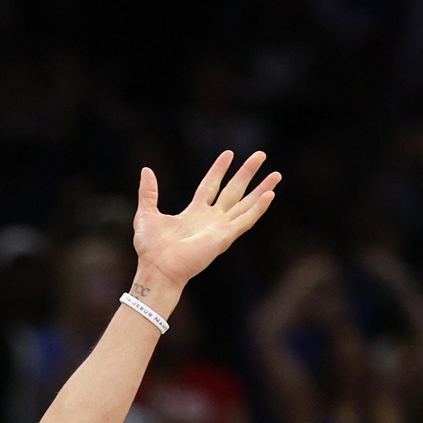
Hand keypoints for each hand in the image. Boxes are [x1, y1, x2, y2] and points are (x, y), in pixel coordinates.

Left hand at [132, 150, 279, 291]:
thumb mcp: (146, 213)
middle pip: (233, 191)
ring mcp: (220, 228)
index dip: (219, 170)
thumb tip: (146, 170)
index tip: (229, 153)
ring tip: (276, 174)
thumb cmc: (151, 249)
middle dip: (247, 173)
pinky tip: (270, 195)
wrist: (157, 268)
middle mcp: (210, 220)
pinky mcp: (225, 237)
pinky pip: (246, 220)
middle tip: (261, 155)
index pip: (210, 186)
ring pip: (246, 204)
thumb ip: (148, 192)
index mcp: (193, 213)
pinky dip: (259, 208)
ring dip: (261, 189)